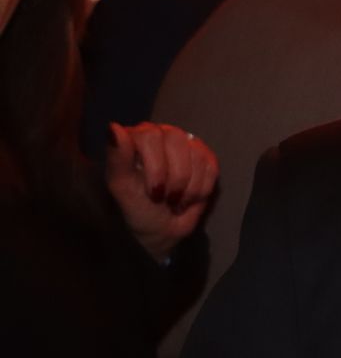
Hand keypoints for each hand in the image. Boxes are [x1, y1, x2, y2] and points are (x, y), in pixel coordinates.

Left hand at [103, 121, 218, 261]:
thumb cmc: (137, 207)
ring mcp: (185, 145)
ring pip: (196, 154)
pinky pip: (210, 166)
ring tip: (174, 200)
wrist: (160, 229)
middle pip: (176, 141)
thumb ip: (117, 157)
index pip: (150, 136)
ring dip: (187, 187)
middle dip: (173, 177)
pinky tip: (188, 197)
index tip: (152, 191)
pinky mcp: (205, 158)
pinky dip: (200, 189)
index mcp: (136, 137)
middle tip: (163, 197)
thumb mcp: (121, 186)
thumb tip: (113, 128)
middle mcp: (162, 134)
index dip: (156, 166)